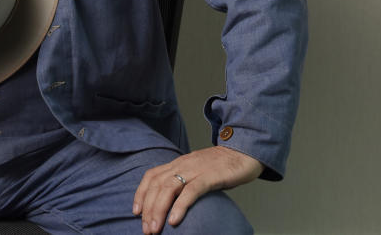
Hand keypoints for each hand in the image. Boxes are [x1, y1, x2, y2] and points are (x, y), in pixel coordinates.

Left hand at [132, 145, 262, 233]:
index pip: (152, 175)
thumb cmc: (221, 166)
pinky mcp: (210, 176)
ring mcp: (195, 169)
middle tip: (146, 229)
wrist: (244, 153)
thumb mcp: (197, 171)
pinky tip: (175, 220)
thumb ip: (185, 182)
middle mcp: (183, 164)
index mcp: (178, 163)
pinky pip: (191, 191)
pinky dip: (180, 206)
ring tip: (155, 228)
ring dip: (159, 210)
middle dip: (148, 208)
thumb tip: (172, 203)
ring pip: (169, 188)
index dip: (141, 193)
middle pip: (157, 185)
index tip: (136, 211)